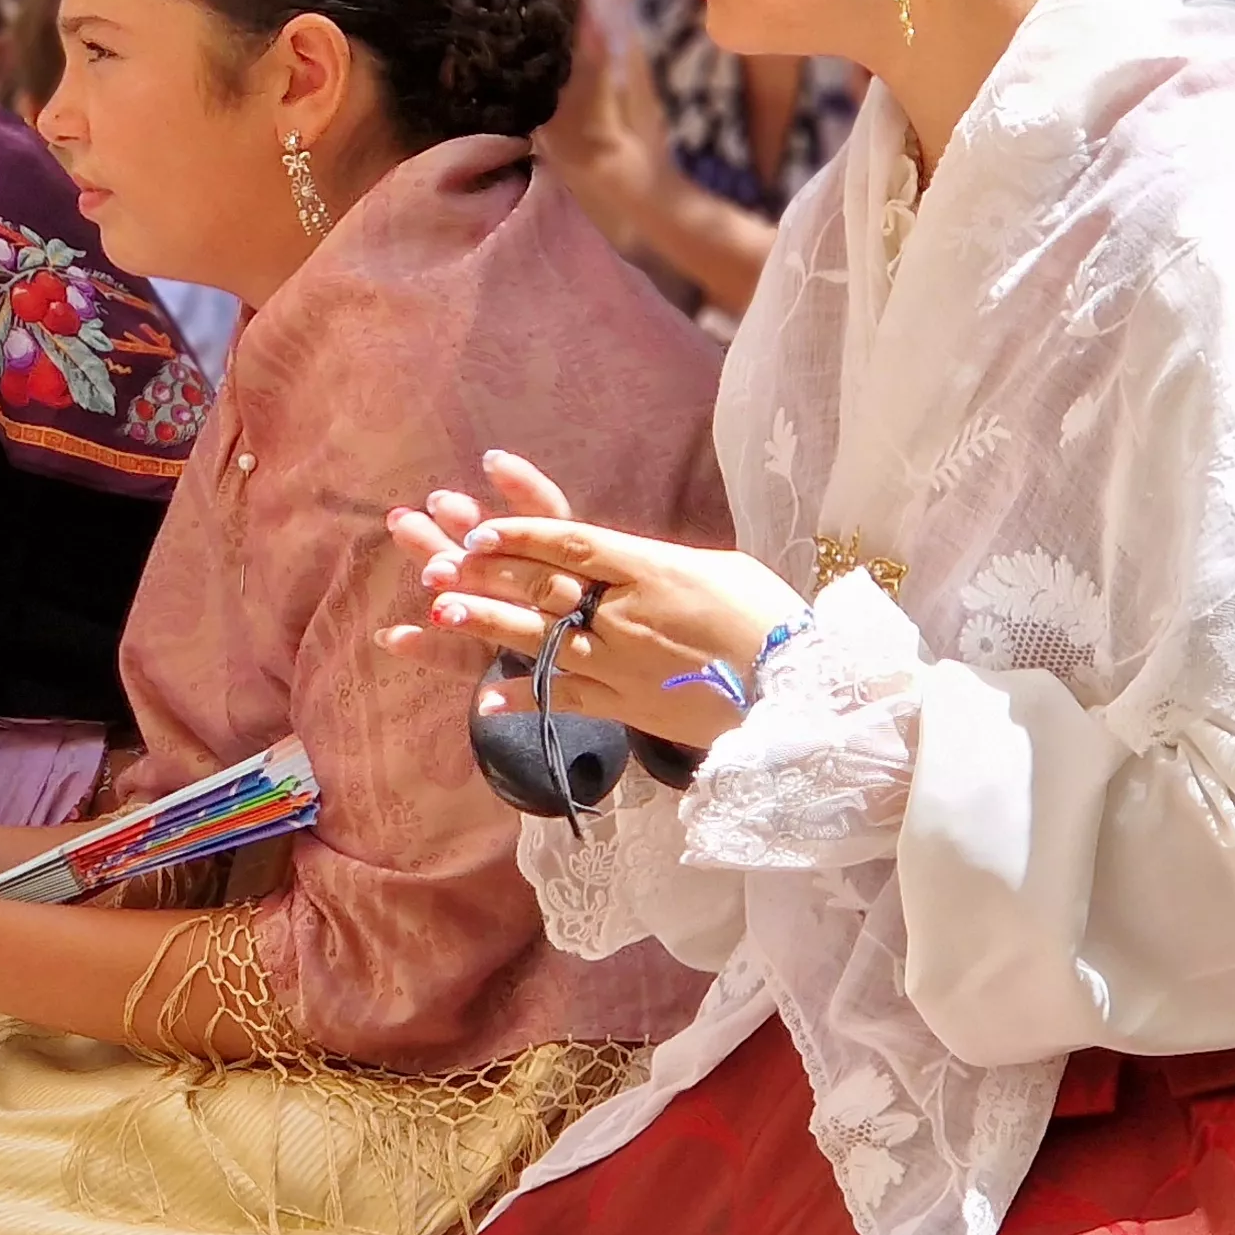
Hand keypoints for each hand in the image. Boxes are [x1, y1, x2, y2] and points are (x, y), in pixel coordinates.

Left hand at [375, 450, 803, 745]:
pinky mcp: (625, 707)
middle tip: (435, 563)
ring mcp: (621, 664)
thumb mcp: (716, 568)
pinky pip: (562, 700)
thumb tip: (620, 560)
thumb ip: (657, 562)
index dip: (521, 533)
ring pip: (540, 641)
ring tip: (440, 615)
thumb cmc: (768, 618)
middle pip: (544, 588)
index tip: (479, 528)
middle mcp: (626, 614)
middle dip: (487, 574)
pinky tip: (481, 701)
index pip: (572, 543)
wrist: (799, 691)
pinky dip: (520, 699)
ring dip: (487, 628)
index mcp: (651, 568)